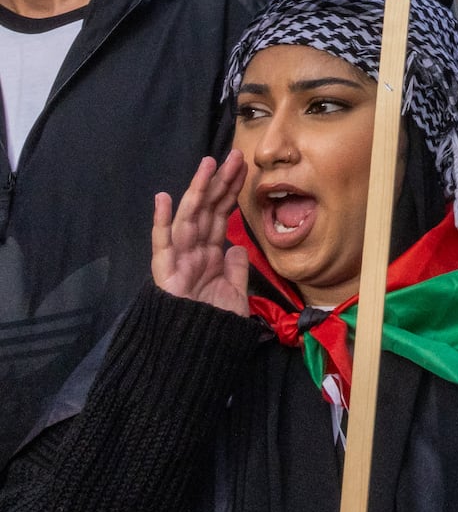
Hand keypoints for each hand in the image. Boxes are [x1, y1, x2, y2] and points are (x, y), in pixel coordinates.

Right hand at [151, 151, 249, 316]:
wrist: (197, 356)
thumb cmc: (214, 328)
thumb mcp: (235, 296)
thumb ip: (236, 270)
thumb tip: (236, 246)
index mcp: (210, 255)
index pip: (221, 215)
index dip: (230, 191)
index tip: (242, 168)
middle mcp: (194, 252)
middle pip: (208, 209)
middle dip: (220, 182)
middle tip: (234, 155)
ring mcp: (179, 259)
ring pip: (190, 217)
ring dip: (198, 190)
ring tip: (208, 164)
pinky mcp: (165, 273)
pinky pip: (162, 245)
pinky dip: (160, 222)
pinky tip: (162, 198)